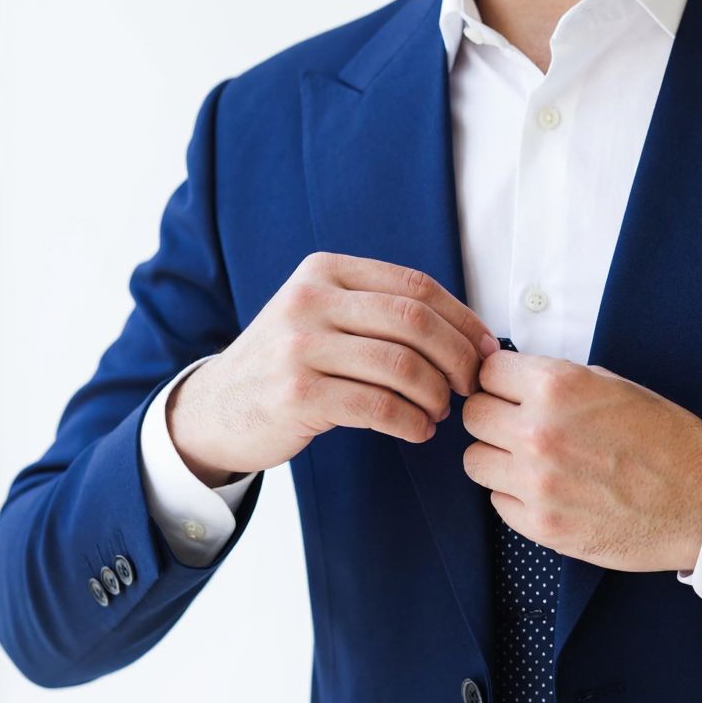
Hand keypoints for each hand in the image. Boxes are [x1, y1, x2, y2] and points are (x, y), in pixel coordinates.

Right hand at [168, 252, 499, 484]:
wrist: (216, 408)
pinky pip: (378, 406)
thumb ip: (381, 311)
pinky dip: (411, 422)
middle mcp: (309, 300)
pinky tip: (417, 431)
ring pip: (401, 365)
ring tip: (439, 412)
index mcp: (325, 272)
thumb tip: (470, 333)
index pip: (415, 287)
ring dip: (436, 395)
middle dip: (457, 357)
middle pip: (414, 321)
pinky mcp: (297, 395)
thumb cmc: (290, 364)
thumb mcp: (323, 316)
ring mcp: (299, 347)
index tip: (485, 350)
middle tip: (471, 386)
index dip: (462, 319)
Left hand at [461, 351, 701, 571]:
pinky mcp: (540, 525)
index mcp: (558, 387)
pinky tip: (548, 490)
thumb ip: (555, 381)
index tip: (509, 391)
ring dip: (498, 458)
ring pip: (475, 461)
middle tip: (518, 425)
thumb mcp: (611, 385)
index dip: (499, 381)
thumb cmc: (664, 439)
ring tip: (531, 460)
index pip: (487, 372)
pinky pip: (497, 502)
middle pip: (473, 416)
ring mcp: (536, 483)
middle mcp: (538, 432)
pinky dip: (515, 496)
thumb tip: (510, 379)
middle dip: (494, 417)